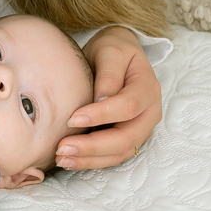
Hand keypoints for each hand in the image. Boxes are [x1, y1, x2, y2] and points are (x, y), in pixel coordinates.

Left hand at [54, 26, 161, 170]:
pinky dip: (91, 161)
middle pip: (125, 137)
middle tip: (62, 148)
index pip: (128, 106)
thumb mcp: (110, 50)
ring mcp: (140, 129)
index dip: (101, 115)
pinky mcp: (128, 138)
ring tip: (61, 158)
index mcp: (148, 89)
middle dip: (93, 146)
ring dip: (90, 159)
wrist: (118, 55)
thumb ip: (108, 73)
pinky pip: (112, 156)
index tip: (72, 119)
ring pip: (120, 152)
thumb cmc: (114, 50)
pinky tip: (69, 160)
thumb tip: (101, 99)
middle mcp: (149, 113)